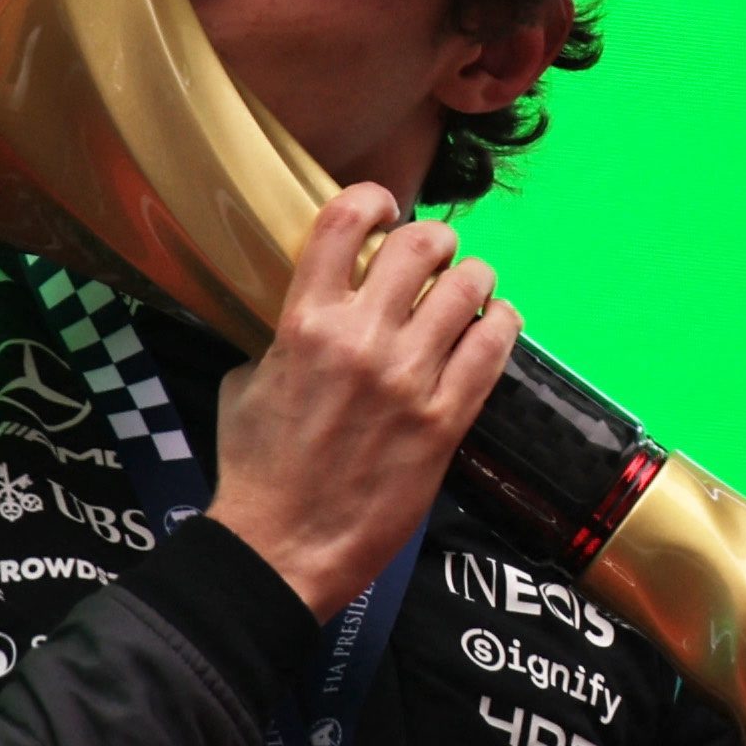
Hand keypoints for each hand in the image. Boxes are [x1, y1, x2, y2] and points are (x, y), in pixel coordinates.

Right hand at [207, 184, 520, 618]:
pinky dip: (500, 324)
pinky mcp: (446, 421)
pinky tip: (495, 323)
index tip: (383, 207)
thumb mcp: (244, 383)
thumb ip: (280, 338)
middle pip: (420, 245)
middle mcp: (361, 339)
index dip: (372, 200)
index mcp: (303, 323)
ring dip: (473, 278)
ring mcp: (409, 380)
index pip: (344, 222)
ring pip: (467, 289)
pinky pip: (493, 348)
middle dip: (434, 240)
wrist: (281, 546)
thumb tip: (306, 316)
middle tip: (435, 254)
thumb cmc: (255, 470)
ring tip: (470, 287)